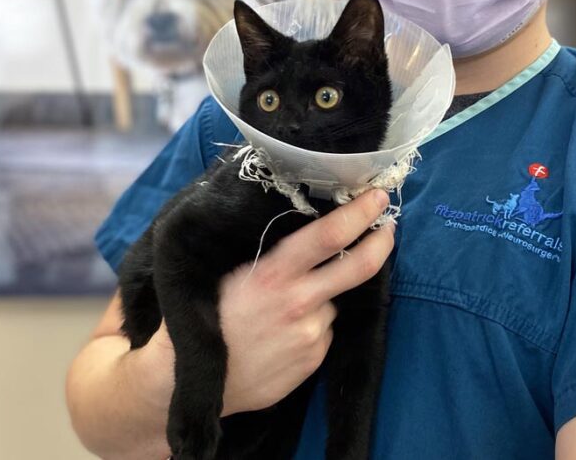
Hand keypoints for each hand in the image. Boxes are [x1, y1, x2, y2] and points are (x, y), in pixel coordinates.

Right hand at [218, 188, 393, 414]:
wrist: (187, 378)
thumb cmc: (209, 313)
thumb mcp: (232, 272)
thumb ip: (272, 253)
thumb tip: (308, 223)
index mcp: (274, 274)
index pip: (328, 236)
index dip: (359, 214)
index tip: (377, 197)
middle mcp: (299, 303)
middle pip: (358, 267)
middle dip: (380, 242)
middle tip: (388, 227)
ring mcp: (309, 335)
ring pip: (333, 299)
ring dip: (323, 294)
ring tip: (285, 306)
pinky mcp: (313, 360)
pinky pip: (324, 330)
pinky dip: (313, 323)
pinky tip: (283, 331)